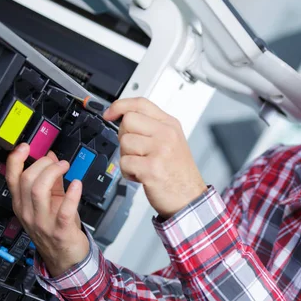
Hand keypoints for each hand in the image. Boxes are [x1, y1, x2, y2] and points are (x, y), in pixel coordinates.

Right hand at [5, 145, 88, 276]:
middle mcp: (29, 212)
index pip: (12, 178)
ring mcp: (43, 222)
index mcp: (22, 204)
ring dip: (54, 173)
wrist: (66, 258)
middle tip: (59, 162)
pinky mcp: (60, 230)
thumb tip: (51, 157)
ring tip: (66, 167)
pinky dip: (72, 194)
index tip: (26, 146)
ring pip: (38, 190)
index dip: (16, 159)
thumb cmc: (58, 228)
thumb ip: (51, 181)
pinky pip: (64, 210)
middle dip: (43, 164)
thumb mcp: (51, 202)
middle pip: (27, 180)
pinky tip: (77, 184)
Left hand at [103, 98, 206, 217]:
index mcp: (170, 125)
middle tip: (136, 150)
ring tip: (142, 165)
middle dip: (124, 136)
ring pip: (124, 142)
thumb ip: (152, 127)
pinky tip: (141, 176)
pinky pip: (124, 163)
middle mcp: (166, 135)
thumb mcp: (173, 141)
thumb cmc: (179, 173)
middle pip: (128, 120)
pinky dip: (128, 173)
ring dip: (127, 157)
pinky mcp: (151, 168)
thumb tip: (125, 118)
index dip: (120, 105)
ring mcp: (160, 150)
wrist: (190, 198)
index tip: (110, 113)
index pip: (141, 103)